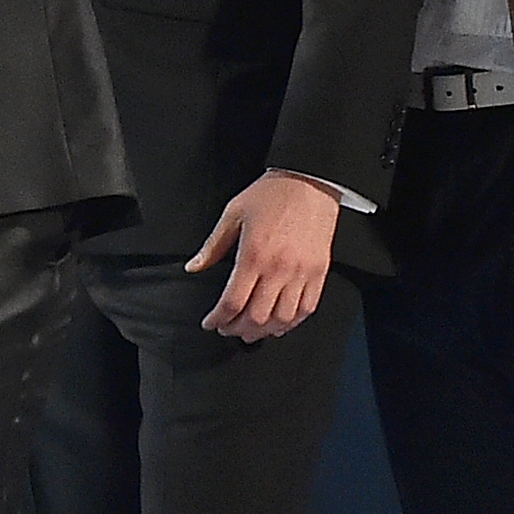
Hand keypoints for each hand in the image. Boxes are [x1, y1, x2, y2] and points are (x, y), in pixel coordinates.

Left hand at [190, 172, 340, 342]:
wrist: (310, 181)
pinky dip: (291, 323)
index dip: (218, 319)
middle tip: (227, 329)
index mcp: (254, 255)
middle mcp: (279, 268)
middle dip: (237, 329)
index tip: (211, 322)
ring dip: (263, 332)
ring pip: (282, 319)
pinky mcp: (319, 272)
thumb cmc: (271, 194)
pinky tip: (278, 324)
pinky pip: (306, 309)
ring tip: (250, 332)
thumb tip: (194, 267)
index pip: (232, 302)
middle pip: (256, 317)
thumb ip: (213, 245)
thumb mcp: (233, 213)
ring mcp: (302, 273)